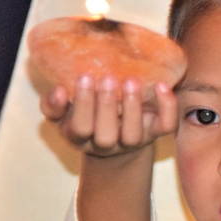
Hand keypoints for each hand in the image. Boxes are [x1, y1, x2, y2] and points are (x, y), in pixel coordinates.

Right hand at [40, 75, 177, 157]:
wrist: (115, 135)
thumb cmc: (85, 118)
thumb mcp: (63, 114)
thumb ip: (53, 105)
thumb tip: (59, 91)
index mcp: (81, 138)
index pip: (81, 128)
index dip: (83, 105)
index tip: (84, 77)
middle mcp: (107, 143)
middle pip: (106, 136)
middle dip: (106, 106)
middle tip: (107, 78)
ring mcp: (133, 140)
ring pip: (134, 133)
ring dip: (133, 107)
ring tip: (131, 81)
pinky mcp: (155, 132)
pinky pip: (166, 126)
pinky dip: (167, 107)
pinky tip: (162, 86)